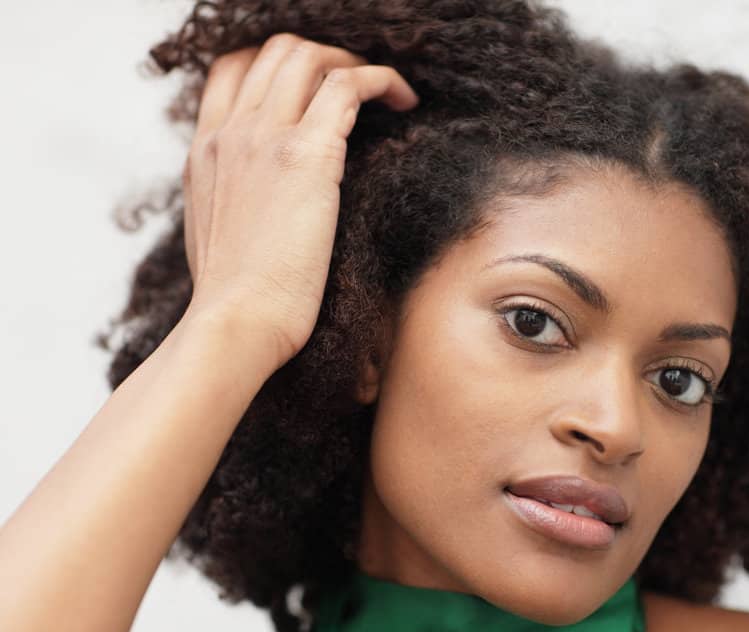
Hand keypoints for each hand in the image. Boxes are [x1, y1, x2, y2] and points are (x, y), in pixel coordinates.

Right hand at [181, 33, 418, 368]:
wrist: (235, 324)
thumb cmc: (236, 302)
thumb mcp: (217, 236)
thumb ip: (234, 200)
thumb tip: (262, 201)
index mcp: (205, 151)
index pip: (233, 69)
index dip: (279, 65)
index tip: (315, 88)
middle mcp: (230, 132)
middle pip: (276, 51)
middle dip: (324, 57)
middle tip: (359, 89)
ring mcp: (264, 138)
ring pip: (309, 56)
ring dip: (355, 63)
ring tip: (387, 94)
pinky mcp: (307, 155)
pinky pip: (348, 85)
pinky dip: (382, 79)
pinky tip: (405, 101)